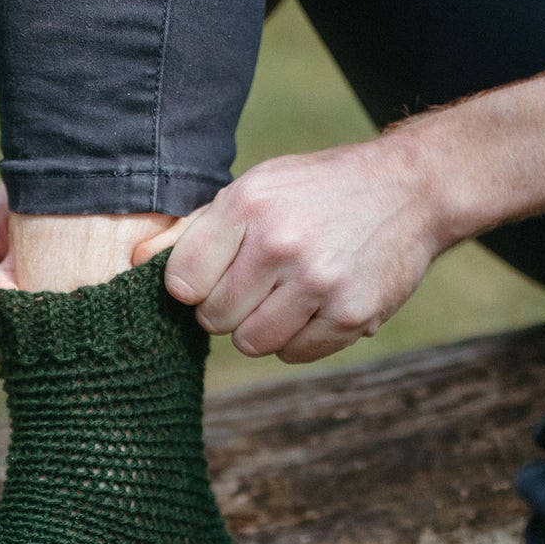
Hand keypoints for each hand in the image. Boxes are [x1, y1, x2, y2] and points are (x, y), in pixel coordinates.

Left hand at [133, 132, 451, 363]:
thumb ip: (196, 230)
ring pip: (251, 343)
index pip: (182, 282)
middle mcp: (280, 243)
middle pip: (214, 318)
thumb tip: (133, 262)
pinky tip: (317, 306)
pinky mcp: (351, 315)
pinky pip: (294, 354)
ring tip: (286, 295)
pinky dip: (299, 339)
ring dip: (262, 328)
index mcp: (249, 204)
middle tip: (258, 284)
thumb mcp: (256, 189)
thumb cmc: (317, 192)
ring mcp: (318, 282)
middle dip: (228, 308)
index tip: (217, 275)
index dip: (195, 285)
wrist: (411, 188)